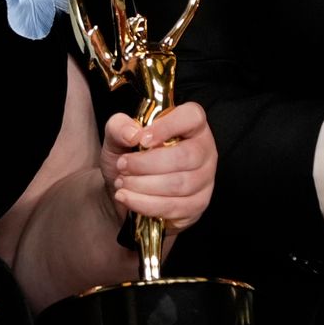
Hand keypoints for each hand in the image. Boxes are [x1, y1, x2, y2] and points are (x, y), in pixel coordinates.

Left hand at [100, 103, 216, 230]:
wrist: (123, 189)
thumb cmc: (129, 156)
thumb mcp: (117, 136)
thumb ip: (119, 127)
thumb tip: (132, 134)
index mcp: (191, 124)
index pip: (192, 117)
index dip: (168, 127)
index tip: (142, 140)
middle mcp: (204, 149)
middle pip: (184, 157)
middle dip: (146, 164)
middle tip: (122, 166)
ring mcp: (205, 179)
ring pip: (180, 185)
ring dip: (144, 186)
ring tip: (122, 183)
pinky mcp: (198, 204)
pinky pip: (175, 207)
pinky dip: (147, 204)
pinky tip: (129, 198)